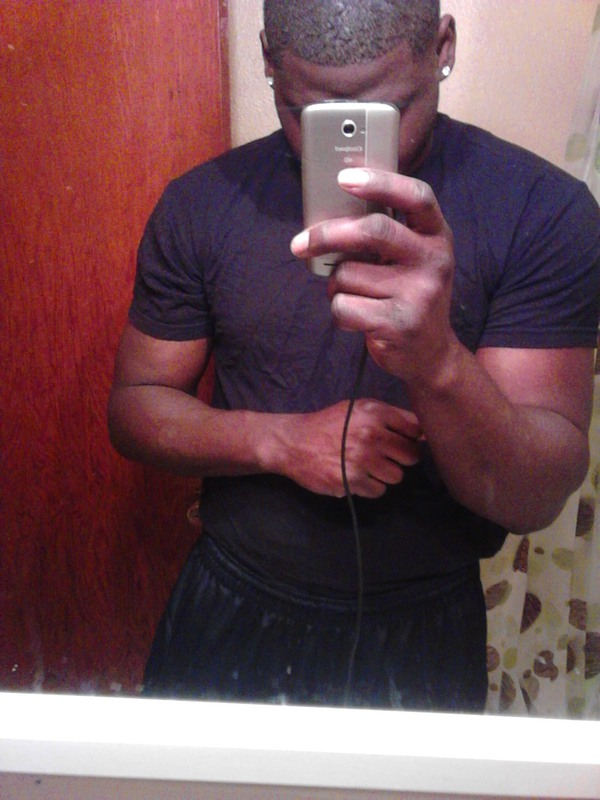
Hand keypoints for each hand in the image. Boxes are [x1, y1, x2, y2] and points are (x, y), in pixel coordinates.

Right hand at [276, 399, 422, 498]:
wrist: (294, 442)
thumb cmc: (329, 424)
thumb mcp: (358, 408)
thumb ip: (390, 417)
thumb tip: (423, 433)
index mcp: (375, 413)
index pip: (415, 430)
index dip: (410, 437)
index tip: (399, 440)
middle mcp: (371, 435)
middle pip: (411, 456)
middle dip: (400, 458)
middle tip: (383, 456)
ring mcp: (362, 460)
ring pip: (397, 476)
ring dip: (385, 474)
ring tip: (366, 466)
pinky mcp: (352, 481)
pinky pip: (379, 490)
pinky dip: (370, 486)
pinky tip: (355, 476)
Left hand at [291, 168, 457, 382]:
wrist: (431, 354)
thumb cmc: (409, 296)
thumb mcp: (413, 260)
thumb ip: (388, 234)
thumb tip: (332, 212)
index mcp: (438, 236)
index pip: (417, 197)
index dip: (381, 182)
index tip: (344, 178)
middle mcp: (434, 261)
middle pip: (372, 231)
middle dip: (328, 235)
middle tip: (301, 243)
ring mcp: (419, 294)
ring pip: (348, 274)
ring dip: (336, 285)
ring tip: (354, 296)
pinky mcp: (398, 323)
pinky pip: (344, 305)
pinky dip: (339, 311)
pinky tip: (357, 318)